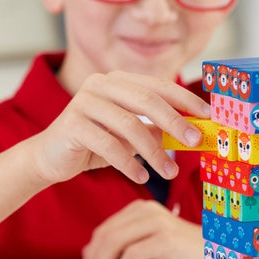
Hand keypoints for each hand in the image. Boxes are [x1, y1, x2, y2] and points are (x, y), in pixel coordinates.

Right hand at [28, 71, 209, 185]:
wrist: (50, 158)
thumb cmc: (96, 144)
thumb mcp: (131, 136)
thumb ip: (157, 130)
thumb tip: (194, 133)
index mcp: (118, 80)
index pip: (159, 85)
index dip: (186, 99)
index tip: (209, 116)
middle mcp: (100, 84)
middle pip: (147, 100)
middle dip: (175, 122)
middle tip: (195, 142)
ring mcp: (84, 101)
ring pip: (130, 125)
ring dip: (154, 151)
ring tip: (168, 172)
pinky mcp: (72, 124)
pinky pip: (108, 144)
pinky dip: (129, 163)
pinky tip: (141, 177)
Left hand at [76, 199, 202, 258]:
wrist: (216, 255)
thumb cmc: (181, 254)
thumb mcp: (148, 249)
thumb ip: (123, 249)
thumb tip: (90, 257)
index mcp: (140, 210)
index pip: (105, 229)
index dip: (90, 253)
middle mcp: (146, 211)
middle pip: (106, 234)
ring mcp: (157, 223)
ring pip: (115, 242)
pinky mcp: (166, 239)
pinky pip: (134, 253)